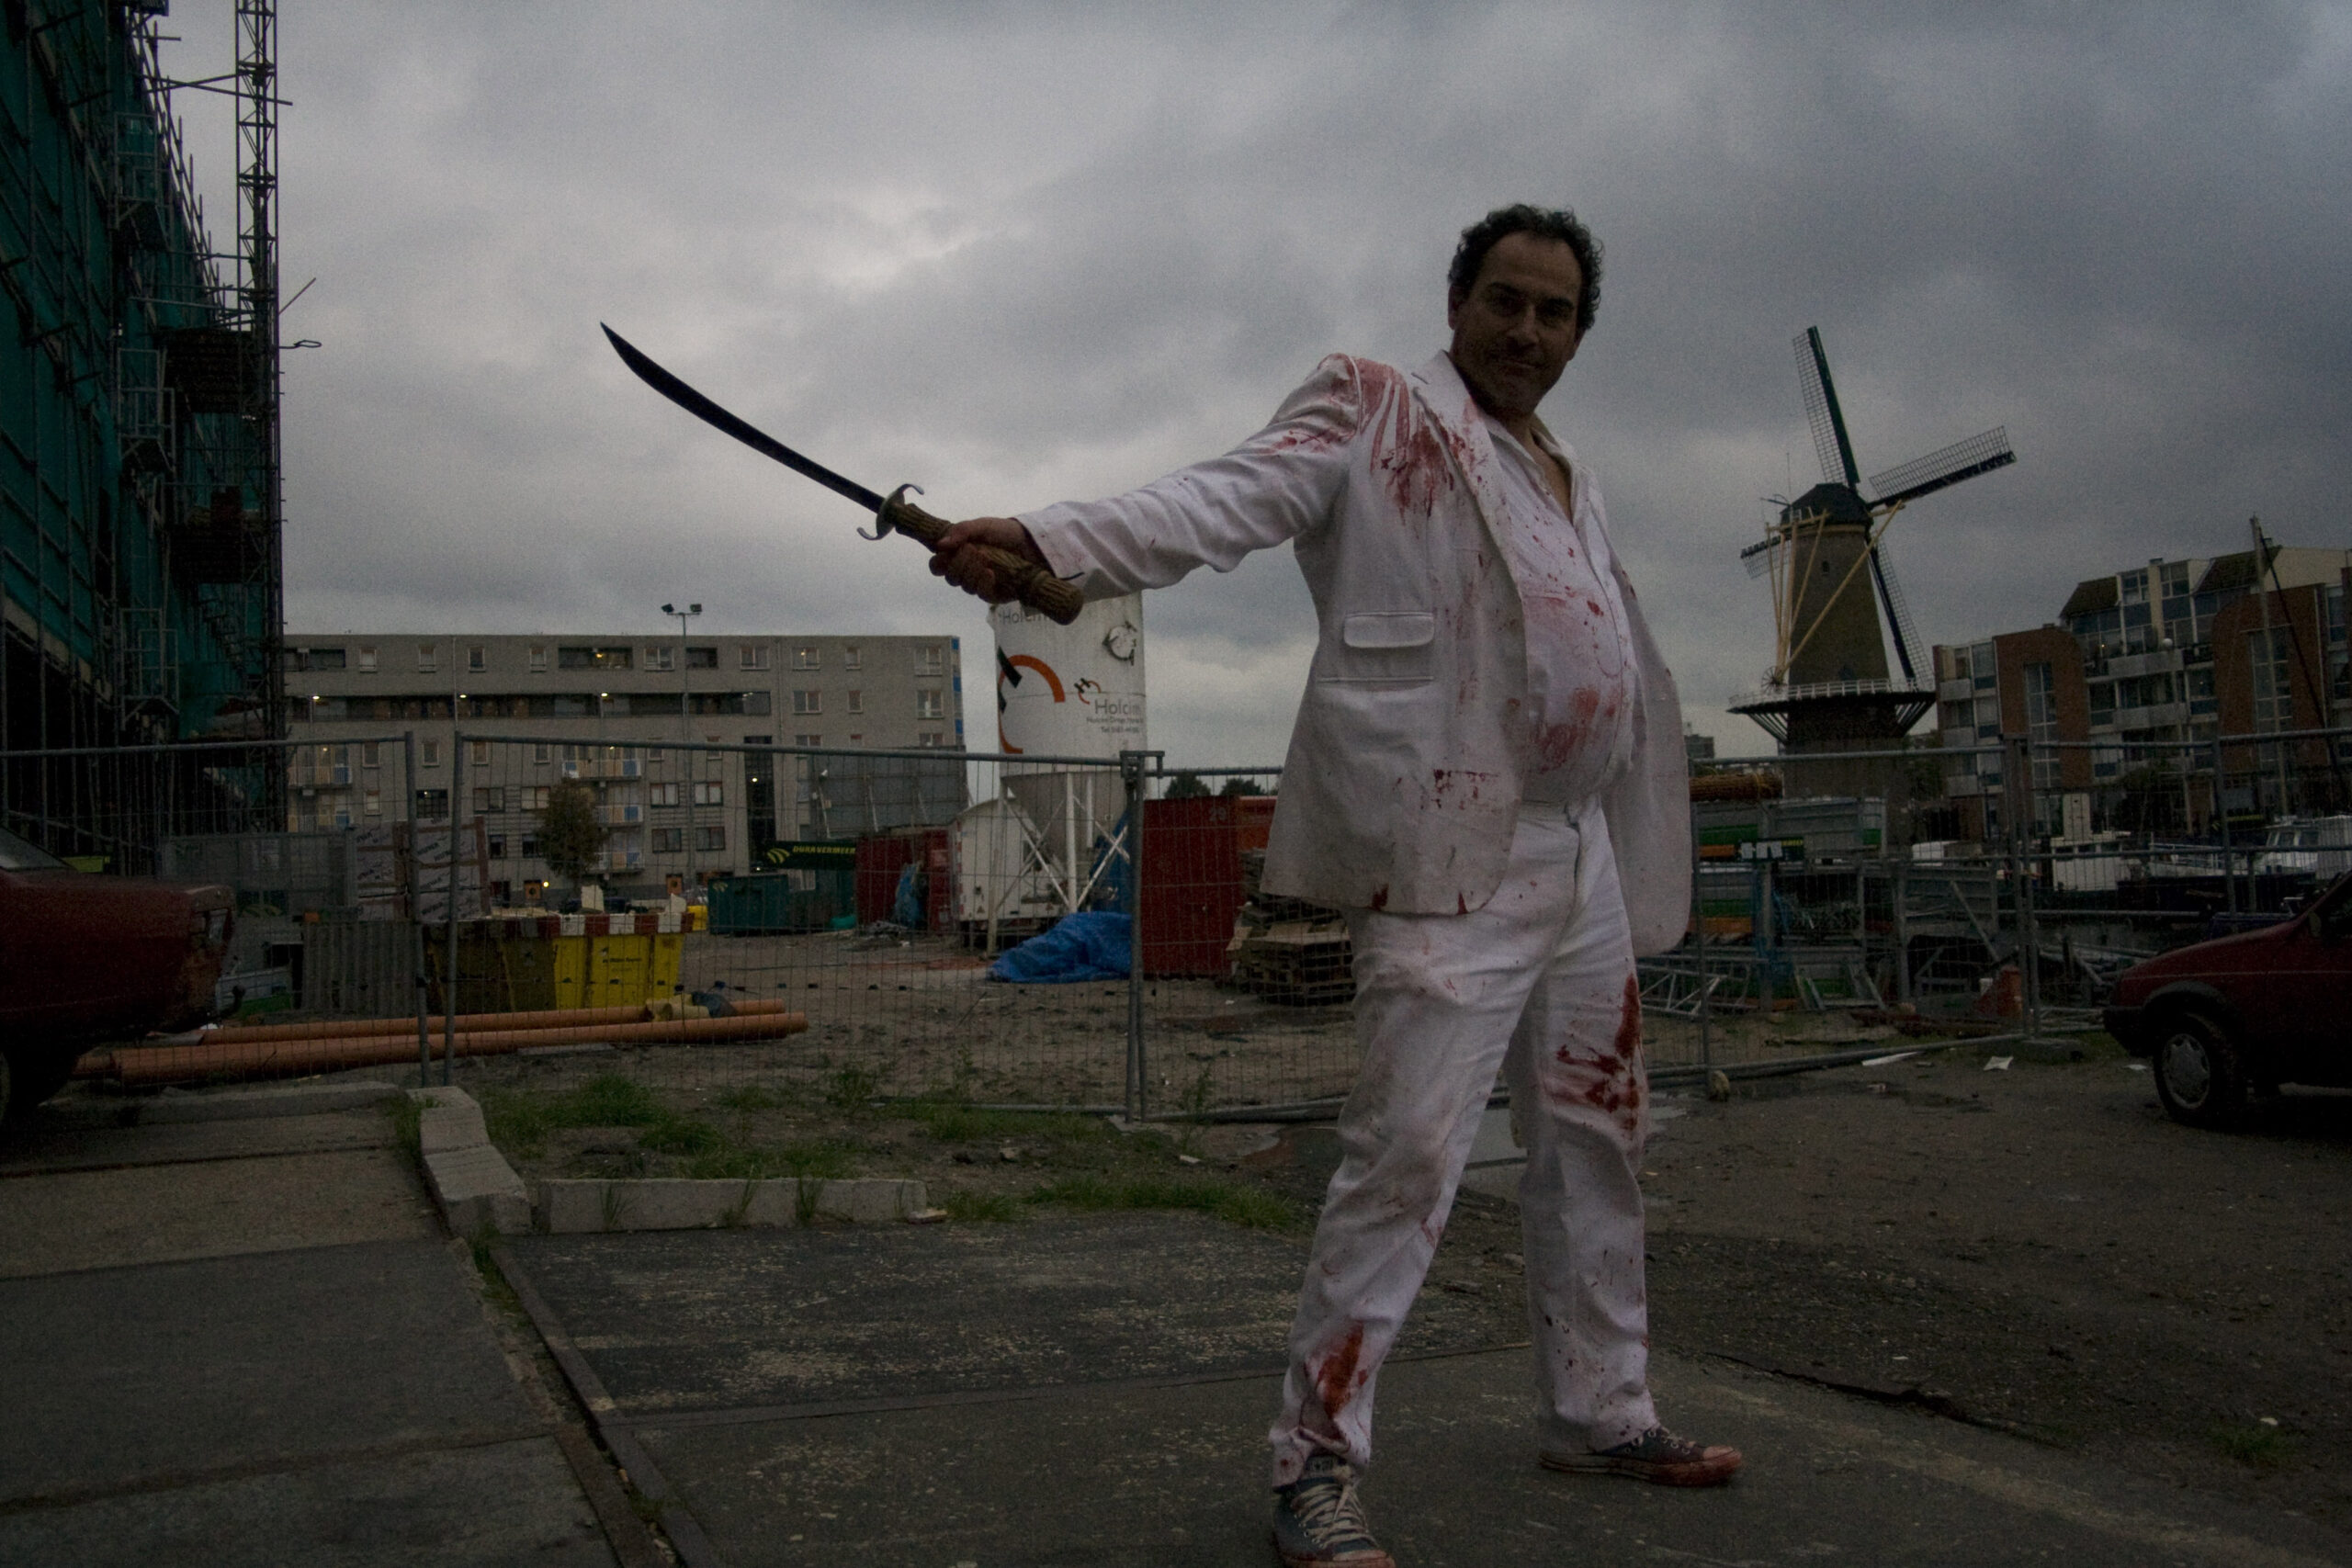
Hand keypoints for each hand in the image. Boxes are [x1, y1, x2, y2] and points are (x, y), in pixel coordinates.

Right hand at [929, 516, 1046, 603]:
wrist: (1032, 543)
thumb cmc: (1005, 533)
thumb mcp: (983, 525)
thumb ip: (962, 531)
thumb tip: (940, 544)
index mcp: (959, 555)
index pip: (937, 566)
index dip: (939, 563)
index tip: (948, 553)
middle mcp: (966, 571)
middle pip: (950, 577)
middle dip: (960, 563)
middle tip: (975, 550)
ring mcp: (980, 584)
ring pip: (965, 586)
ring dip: (973, 571)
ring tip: (986, 557)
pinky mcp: (995, 593)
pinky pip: (982, 594)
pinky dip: (983, 582)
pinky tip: (990, 573)